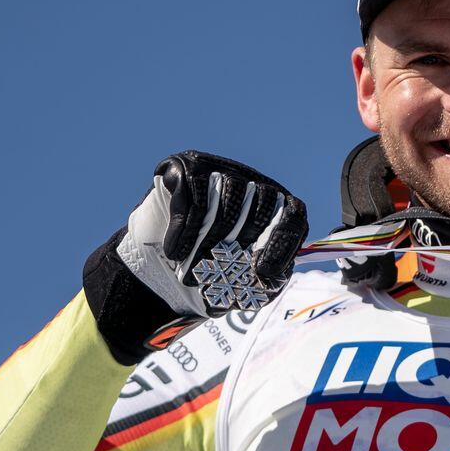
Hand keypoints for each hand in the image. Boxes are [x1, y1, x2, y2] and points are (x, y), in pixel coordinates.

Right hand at [118, 152, 306, 318]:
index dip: (282, 242)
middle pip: (261, 207)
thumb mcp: (238, 284)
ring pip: (226, 201)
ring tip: (189, 272)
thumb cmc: (206, 270)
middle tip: (214, 276)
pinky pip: (193, 196)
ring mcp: (218, 169)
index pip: (293, 215)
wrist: (156, 262)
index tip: (264, 271)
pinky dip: (184, 231)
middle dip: (235, 249)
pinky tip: (174, 252)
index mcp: (272, 208)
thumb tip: (271, 276)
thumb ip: (262, 284)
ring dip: (206, 243)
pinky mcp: (185, 167)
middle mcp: (250, 181)